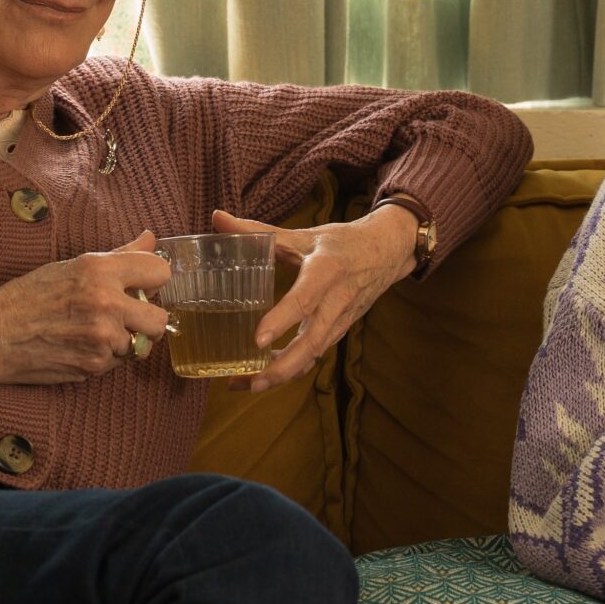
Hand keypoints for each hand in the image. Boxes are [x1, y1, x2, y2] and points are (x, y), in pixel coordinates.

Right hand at [0, 230, 170, 383]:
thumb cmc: (29, 296)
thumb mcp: (72, 265)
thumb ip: (119, 255)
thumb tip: (151, 238)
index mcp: (100, 270)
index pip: (160, 271)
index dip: (153, 280)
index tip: (142, 286)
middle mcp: (106, 302)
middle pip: (161, 318)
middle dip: (148, 319)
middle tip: (128, 317)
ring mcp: (102, 338)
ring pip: (140, 343)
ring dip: (123, 340)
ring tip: (93, 331)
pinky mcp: (95, 365)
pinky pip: (118, 362)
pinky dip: (105, 357)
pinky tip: (81, 346)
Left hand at [210, 205, 415, 393]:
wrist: (387, 252)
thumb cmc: (342, 242)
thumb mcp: (304, 234)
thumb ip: (258, 231)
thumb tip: (217, 218)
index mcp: (326, 272)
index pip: (303, 300)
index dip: (281, 321)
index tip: (257, 341)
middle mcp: (336, 301)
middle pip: (310, 344)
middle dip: (281, 368)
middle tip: (251, 383)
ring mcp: (340, 320)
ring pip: (312, 355)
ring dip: (283, 374)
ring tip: (249, 386)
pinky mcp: (339, 331)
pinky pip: (315, 355)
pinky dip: (293, 369)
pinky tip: (266, 374)